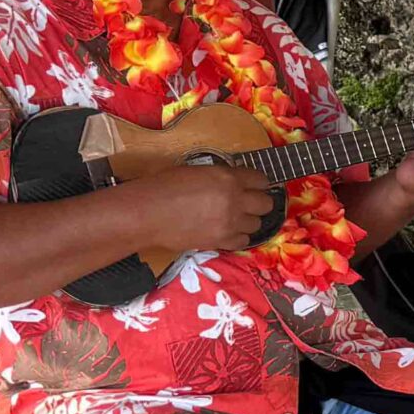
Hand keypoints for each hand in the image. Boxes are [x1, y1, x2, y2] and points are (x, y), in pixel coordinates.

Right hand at [133, 162, 278, 254]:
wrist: (147, 213)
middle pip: (265, 204)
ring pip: (256, 224)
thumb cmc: (164, 187)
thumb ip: (221, 177)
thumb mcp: (197, 171)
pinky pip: (243, 241)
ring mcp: (229, 222)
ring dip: (248, 220)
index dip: (259, 183)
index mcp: (228, 178)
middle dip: (259, 202)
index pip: (261, 180)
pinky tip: (229, 232)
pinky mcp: (220, 241)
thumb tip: (233, 182)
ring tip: (236, 218)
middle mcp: (234, 200)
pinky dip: (238, 237)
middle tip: (249, 203)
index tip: (255, 186)